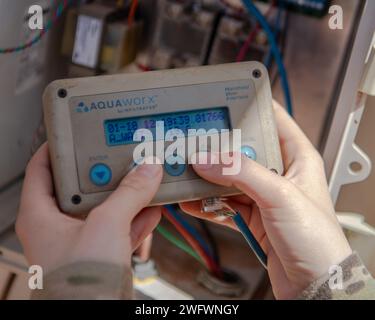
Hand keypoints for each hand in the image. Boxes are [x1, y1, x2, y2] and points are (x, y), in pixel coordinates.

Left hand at [16, 143, 162, 272]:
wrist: (95, 315)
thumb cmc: (79, 282)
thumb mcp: (106, 225)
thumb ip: (129, 194)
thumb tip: (147, 171)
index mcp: (41, 214)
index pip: (42, 168)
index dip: (58, 148)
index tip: (77, 134)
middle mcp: (58, 226)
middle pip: (80, 187)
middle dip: (103, 172)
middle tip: (120, 155)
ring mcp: (81, 240)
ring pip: (104, 207)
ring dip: (125, 195)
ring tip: (142, 178)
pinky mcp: (101, 252)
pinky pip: (119, 227)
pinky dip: (136, 217)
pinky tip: (151, 208)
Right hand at [180, 101, 351, 298]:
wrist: (313, 285)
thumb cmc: (317, 241)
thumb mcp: (280, 196)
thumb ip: (242, 173)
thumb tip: (209, 158)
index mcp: (298, 158)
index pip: (274, 121)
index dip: (251, 108)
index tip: (225, 99)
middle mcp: (280, 174)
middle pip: (243, 150)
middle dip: (220, 147)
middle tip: (196, 140)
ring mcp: (264, 195)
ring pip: (230, 177)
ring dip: (209, 177)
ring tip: (188, 171)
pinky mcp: (252, 216)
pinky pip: (224, 202)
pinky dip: (207, 202)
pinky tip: (191, 200)